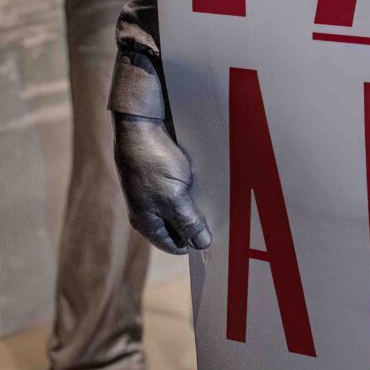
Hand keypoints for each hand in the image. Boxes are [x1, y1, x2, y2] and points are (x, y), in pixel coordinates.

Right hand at [113, 114, 212, 253]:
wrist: (142, 124)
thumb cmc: (152, 162)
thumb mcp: (173, 198)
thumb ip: (187, 222)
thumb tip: (201, 244)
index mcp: (147, 220)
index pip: (172, 243)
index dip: (192, 245)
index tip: (216, 243)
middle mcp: (151, 207)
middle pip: (180, 224)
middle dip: (200, 224)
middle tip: (227, 223)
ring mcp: (159, 188)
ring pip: (186, 204)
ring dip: (203, 204)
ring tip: (225, 203)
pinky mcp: (168, 171)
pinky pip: (188, 185)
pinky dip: (202, 186)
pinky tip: (218, 183)